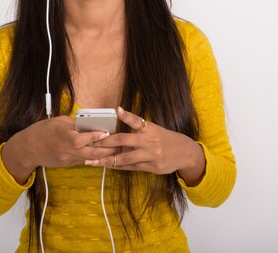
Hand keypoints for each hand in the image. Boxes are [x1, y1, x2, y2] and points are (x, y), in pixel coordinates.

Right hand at [1, 115, 118, 183]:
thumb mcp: (59, 121)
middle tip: (119, 144)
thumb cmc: (43, 131)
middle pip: (91, 153)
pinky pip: (84, 161)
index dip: (95, 137)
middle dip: (107, 149)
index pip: (81, 139)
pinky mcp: (68, 164)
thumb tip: (91, 124)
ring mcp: (68, 159)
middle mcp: (67, 150)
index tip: (106, 133)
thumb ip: (75, 124)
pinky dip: (95, 158)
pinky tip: (104, 154)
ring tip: (116, 150)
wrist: (28, 149)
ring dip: (104, 155)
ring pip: (90, 160)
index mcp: (64, 136)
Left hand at [88, 107, 205, 185]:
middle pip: (124, 141)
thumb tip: (119, 132)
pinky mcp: (151, 167)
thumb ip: (139, 130)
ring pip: (125, 158)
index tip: (117, 110)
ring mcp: (150, 155)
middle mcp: (150, 141)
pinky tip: (108, 166)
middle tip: (92, 143)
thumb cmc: (166, 139)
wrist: (185, 152)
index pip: (137, 121)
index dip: (127, 116)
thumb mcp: (155, 130)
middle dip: (106, 142)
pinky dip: (119, 166)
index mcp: (150, 129)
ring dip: (107, 160)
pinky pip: (131, 167)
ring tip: (94, 160)